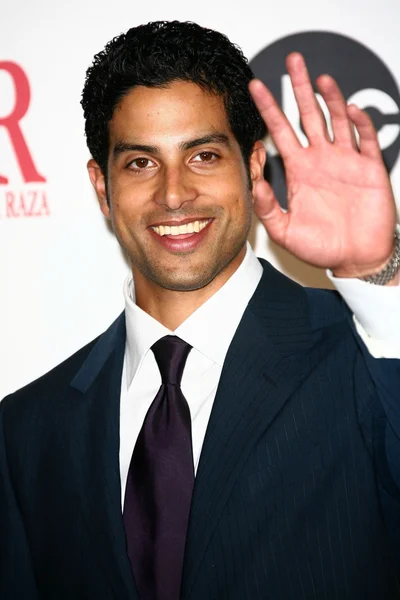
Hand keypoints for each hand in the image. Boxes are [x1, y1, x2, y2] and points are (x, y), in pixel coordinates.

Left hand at [249, 53, 396, 278]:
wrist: (354, 258)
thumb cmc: (320, 247)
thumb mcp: (285, 231)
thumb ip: (268, 208)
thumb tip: (253, 183)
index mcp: (300, 170)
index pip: (280, 132)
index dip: (269, 109)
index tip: (255, 88)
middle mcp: (321, 159)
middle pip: (309, 115)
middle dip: (300, 88)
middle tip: (294, 60)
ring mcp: (346, 160)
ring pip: (337, 120)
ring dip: (330, 98)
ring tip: (320, 78)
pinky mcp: (370, 168)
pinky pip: (366, 139)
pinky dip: (359, 123)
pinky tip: (350, 109)